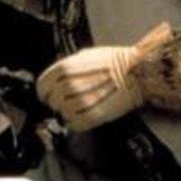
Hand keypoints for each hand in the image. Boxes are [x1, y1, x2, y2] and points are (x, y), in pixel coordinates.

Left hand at [36, 22, 180, 131]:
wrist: (137, 71)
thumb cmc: (116, 61)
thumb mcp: (85, 55)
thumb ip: (67, 67)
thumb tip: (56, 78)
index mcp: (65, 67)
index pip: (42, 86)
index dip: (44, 92)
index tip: (48, 95)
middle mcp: (70, 84)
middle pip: (52, 101)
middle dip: (57, 103)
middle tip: (66, 101)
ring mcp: (81, 101)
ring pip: (63, 114)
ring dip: (68, 113)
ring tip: (80, 106)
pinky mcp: (94, 116)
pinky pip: (75, 124)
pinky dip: (76, 122)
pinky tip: (83, 116)